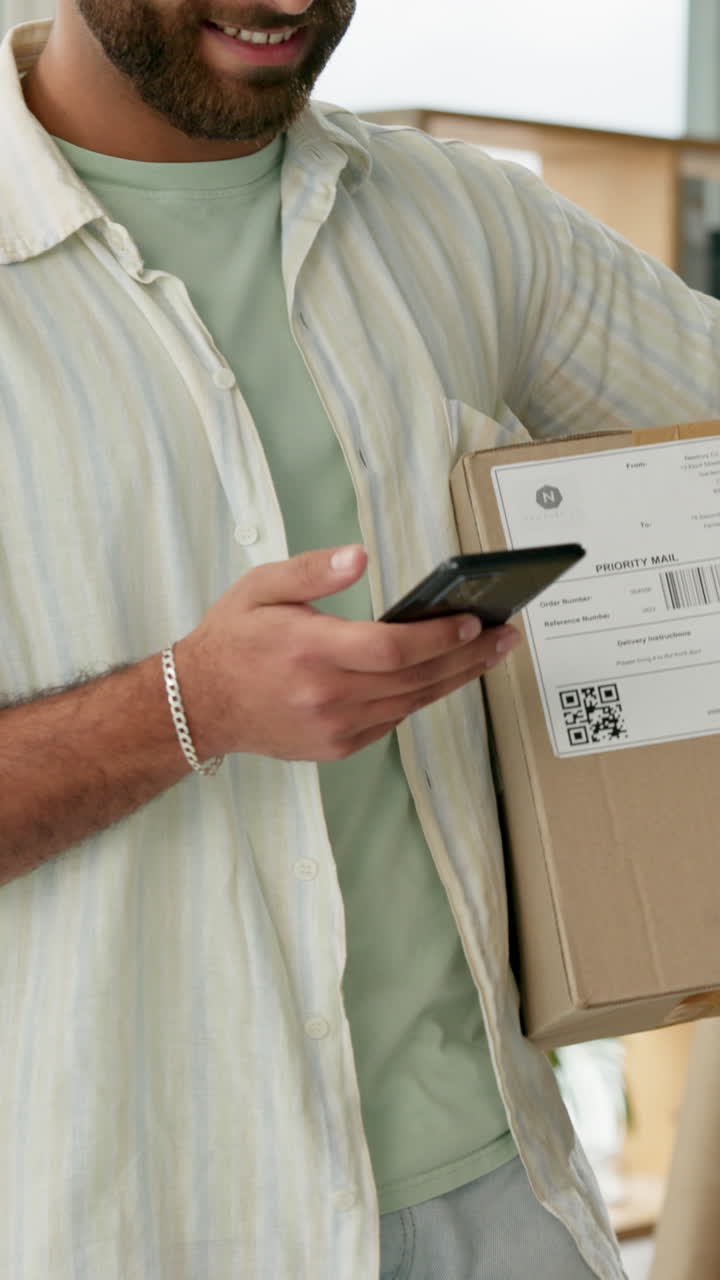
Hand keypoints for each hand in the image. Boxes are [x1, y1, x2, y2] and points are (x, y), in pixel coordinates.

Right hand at [175, 545, 520, 761]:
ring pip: (413, 703)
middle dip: (468, 656)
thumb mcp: (263, 587)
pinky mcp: (337, 747)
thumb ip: (314, 570)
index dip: (439, 637)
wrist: (200, 704)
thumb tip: (360, 556)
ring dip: (456, 678)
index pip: (393, 648)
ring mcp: (334, 727)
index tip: (473, 621)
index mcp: (310, 650)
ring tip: (488, 654)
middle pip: (416, 679)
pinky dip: (421, 698)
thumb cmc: (234, 639)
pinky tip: (442, 676)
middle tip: (506, 636)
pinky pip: (393, 720)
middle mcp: (327, 695)